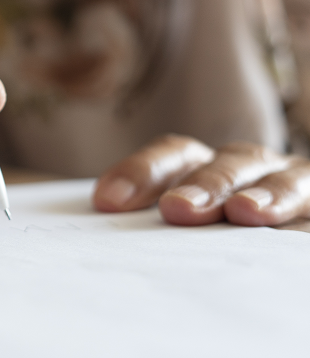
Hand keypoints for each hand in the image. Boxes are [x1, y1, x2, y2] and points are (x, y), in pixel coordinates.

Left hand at [92, 135, 309, 225]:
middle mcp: (251, 169)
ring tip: (246, 212)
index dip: (142, 171)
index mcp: (207, 165)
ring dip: (266, 195)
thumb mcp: (188, 220)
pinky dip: (302, 228)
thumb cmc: (218, 234)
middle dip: (204, 184)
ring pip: (284, 182)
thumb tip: (106, 217)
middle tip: (177, 208)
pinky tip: (292, 240)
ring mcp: (293, 186)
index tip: (107, 199)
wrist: (290, 236)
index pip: (175, 155)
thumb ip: (151, 224)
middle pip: (229, 164)